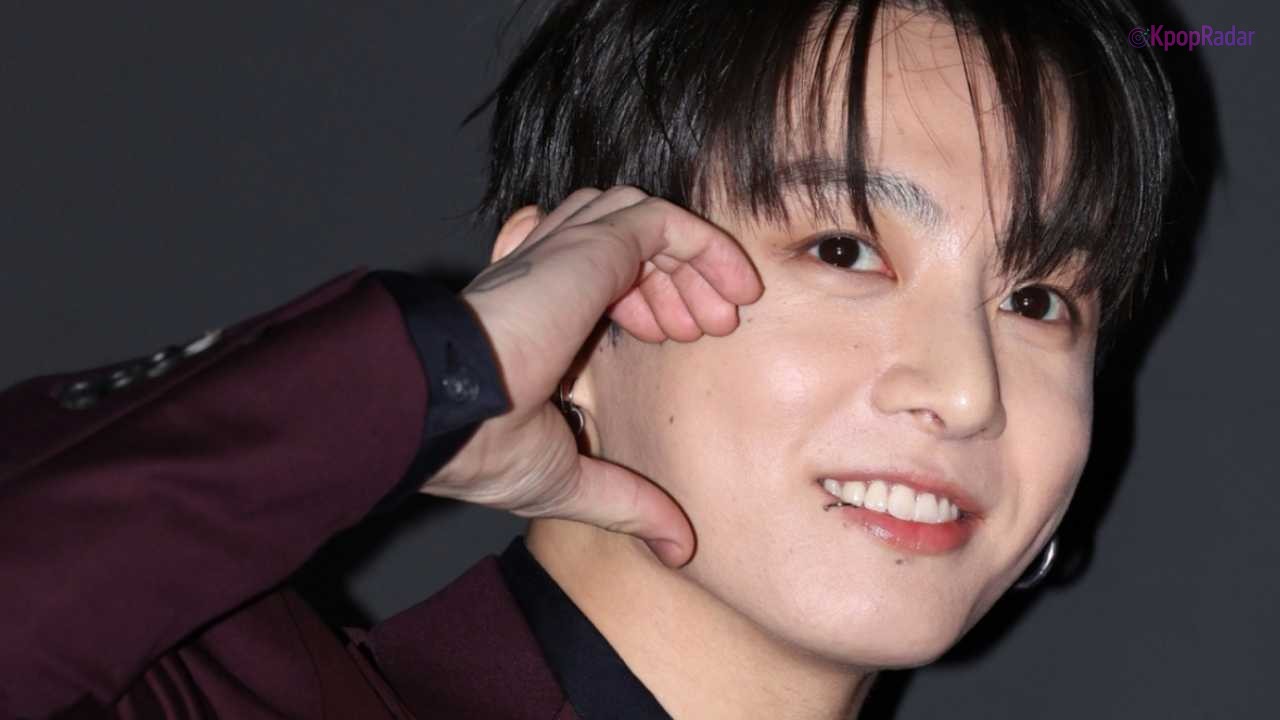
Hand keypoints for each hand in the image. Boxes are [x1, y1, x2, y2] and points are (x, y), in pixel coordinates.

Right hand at [422, 187, 762, 566]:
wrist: (445, 414)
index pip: (595, 271)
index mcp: (531, 313)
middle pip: (620, 238)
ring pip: (639, 219)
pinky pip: (661, 219)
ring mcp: (564, 251)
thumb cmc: (478, 447)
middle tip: (708, 328)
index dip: (646, 297)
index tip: (676, 339)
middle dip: (673, 279)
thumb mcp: (568, 480)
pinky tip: (732, 286)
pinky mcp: (591, 245)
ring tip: (714, 319)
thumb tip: (677, 548)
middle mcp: (543, 270)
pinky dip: (704, 243)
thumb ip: (625, 501)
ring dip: (688, 263)